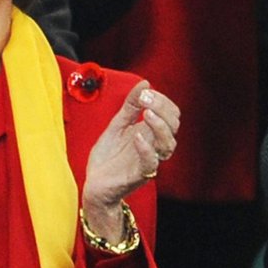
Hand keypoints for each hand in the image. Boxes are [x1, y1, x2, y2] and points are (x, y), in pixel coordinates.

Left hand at [82, 81, 179, 242]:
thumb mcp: (117, 125)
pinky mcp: (138, 176)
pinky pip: (151, 164)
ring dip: (160, 127)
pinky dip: (146, 150)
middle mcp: (154, 146)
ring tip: (147, 114)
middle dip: (162, 108)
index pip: (171, 113)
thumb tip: (144, 83)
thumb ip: (130, 107)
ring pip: (168, 145)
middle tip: (145, 99)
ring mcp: (148, 161)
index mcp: (151, 133)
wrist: (94, 185)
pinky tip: (137, 137)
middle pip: (174, 125)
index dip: (162, 100)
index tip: (145, 92)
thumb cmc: (108, 157)